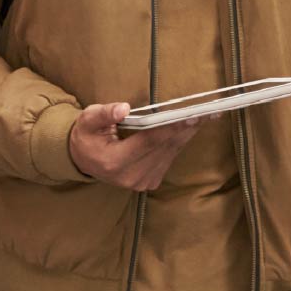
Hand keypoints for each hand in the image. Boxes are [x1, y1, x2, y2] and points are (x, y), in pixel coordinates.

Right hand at [65, 102, 205, 190]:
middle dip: (185, 129)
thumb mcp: (88, 120)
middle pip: (163, 148)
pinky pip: (168, 159)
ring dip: (186, 135)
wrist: (84, 159)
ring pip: (169, 154)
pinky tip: (189, 128)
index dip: (169, 128)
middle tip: (206, 112)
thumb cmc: (87, 135)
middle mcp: (130, 176)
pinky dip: (179, 143)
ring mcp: (140, 182)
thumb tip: (124, 108)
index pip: (148, 142)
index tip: (189, 116)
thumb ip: (104, 114)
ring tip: (204, 117)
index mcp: (114, 162)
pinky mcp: (149, 182)